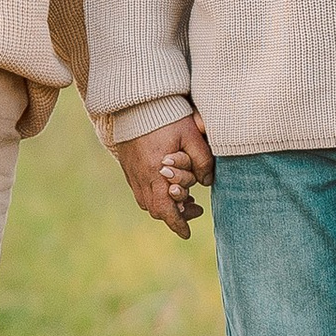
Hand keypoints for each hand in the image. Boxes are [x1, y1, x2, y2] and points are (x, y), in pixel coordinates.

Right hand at [114, 114, 212, 238]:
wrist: (136, 101)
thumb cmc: (167, 116)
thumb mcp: (192, 135)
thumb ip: (202, 160)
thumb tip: (207, 182)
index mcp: (156, 172)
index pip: (165, 209)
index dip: (177, 224)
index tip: (187, 233)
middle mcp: (141, 176)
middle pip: (155, 209)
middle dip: (174, 215)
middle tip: (195, 208)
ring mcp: (132, 171)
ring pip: (146, 201)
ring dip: (164, 204)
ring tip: (183, 196)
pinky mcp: (128, 165)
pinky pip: (140, 189)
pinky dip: (155, 194)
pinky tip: (167, 183)